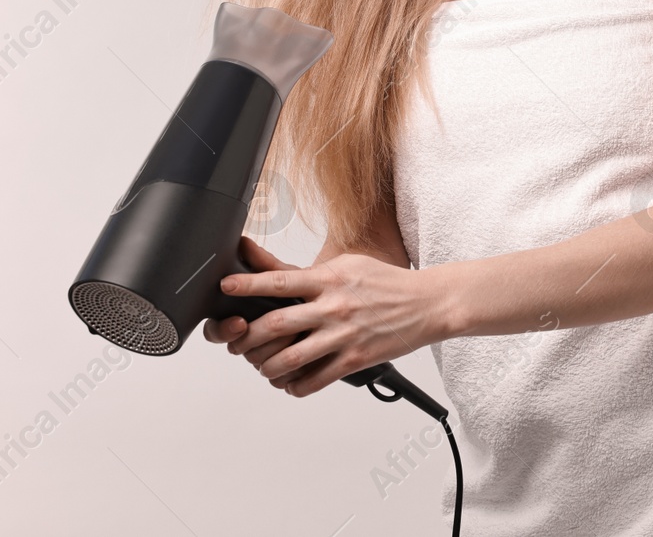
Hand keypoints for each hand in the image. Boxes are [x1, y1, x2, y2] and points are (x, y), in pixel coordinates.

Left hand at [210, 236, 445, 397]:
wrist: (426, 304)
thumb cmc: (386, 282)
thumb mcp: (349, 265)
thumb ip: (315, 272)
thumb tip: (280, 273)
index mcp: (328, 279)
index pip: (279, 281)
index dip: (247, 284)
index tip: (225, 286)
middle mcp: (332, 307)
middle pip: (276, 323)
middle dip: (248, 336)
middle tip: (236, 342)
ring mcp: (343, 335)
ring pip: (291, 357)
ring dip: (268, 366)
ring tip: (262, 366)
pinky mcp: (355, 359)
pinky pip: (317, 379)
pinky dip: (297, 386)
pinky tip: (290, 384)